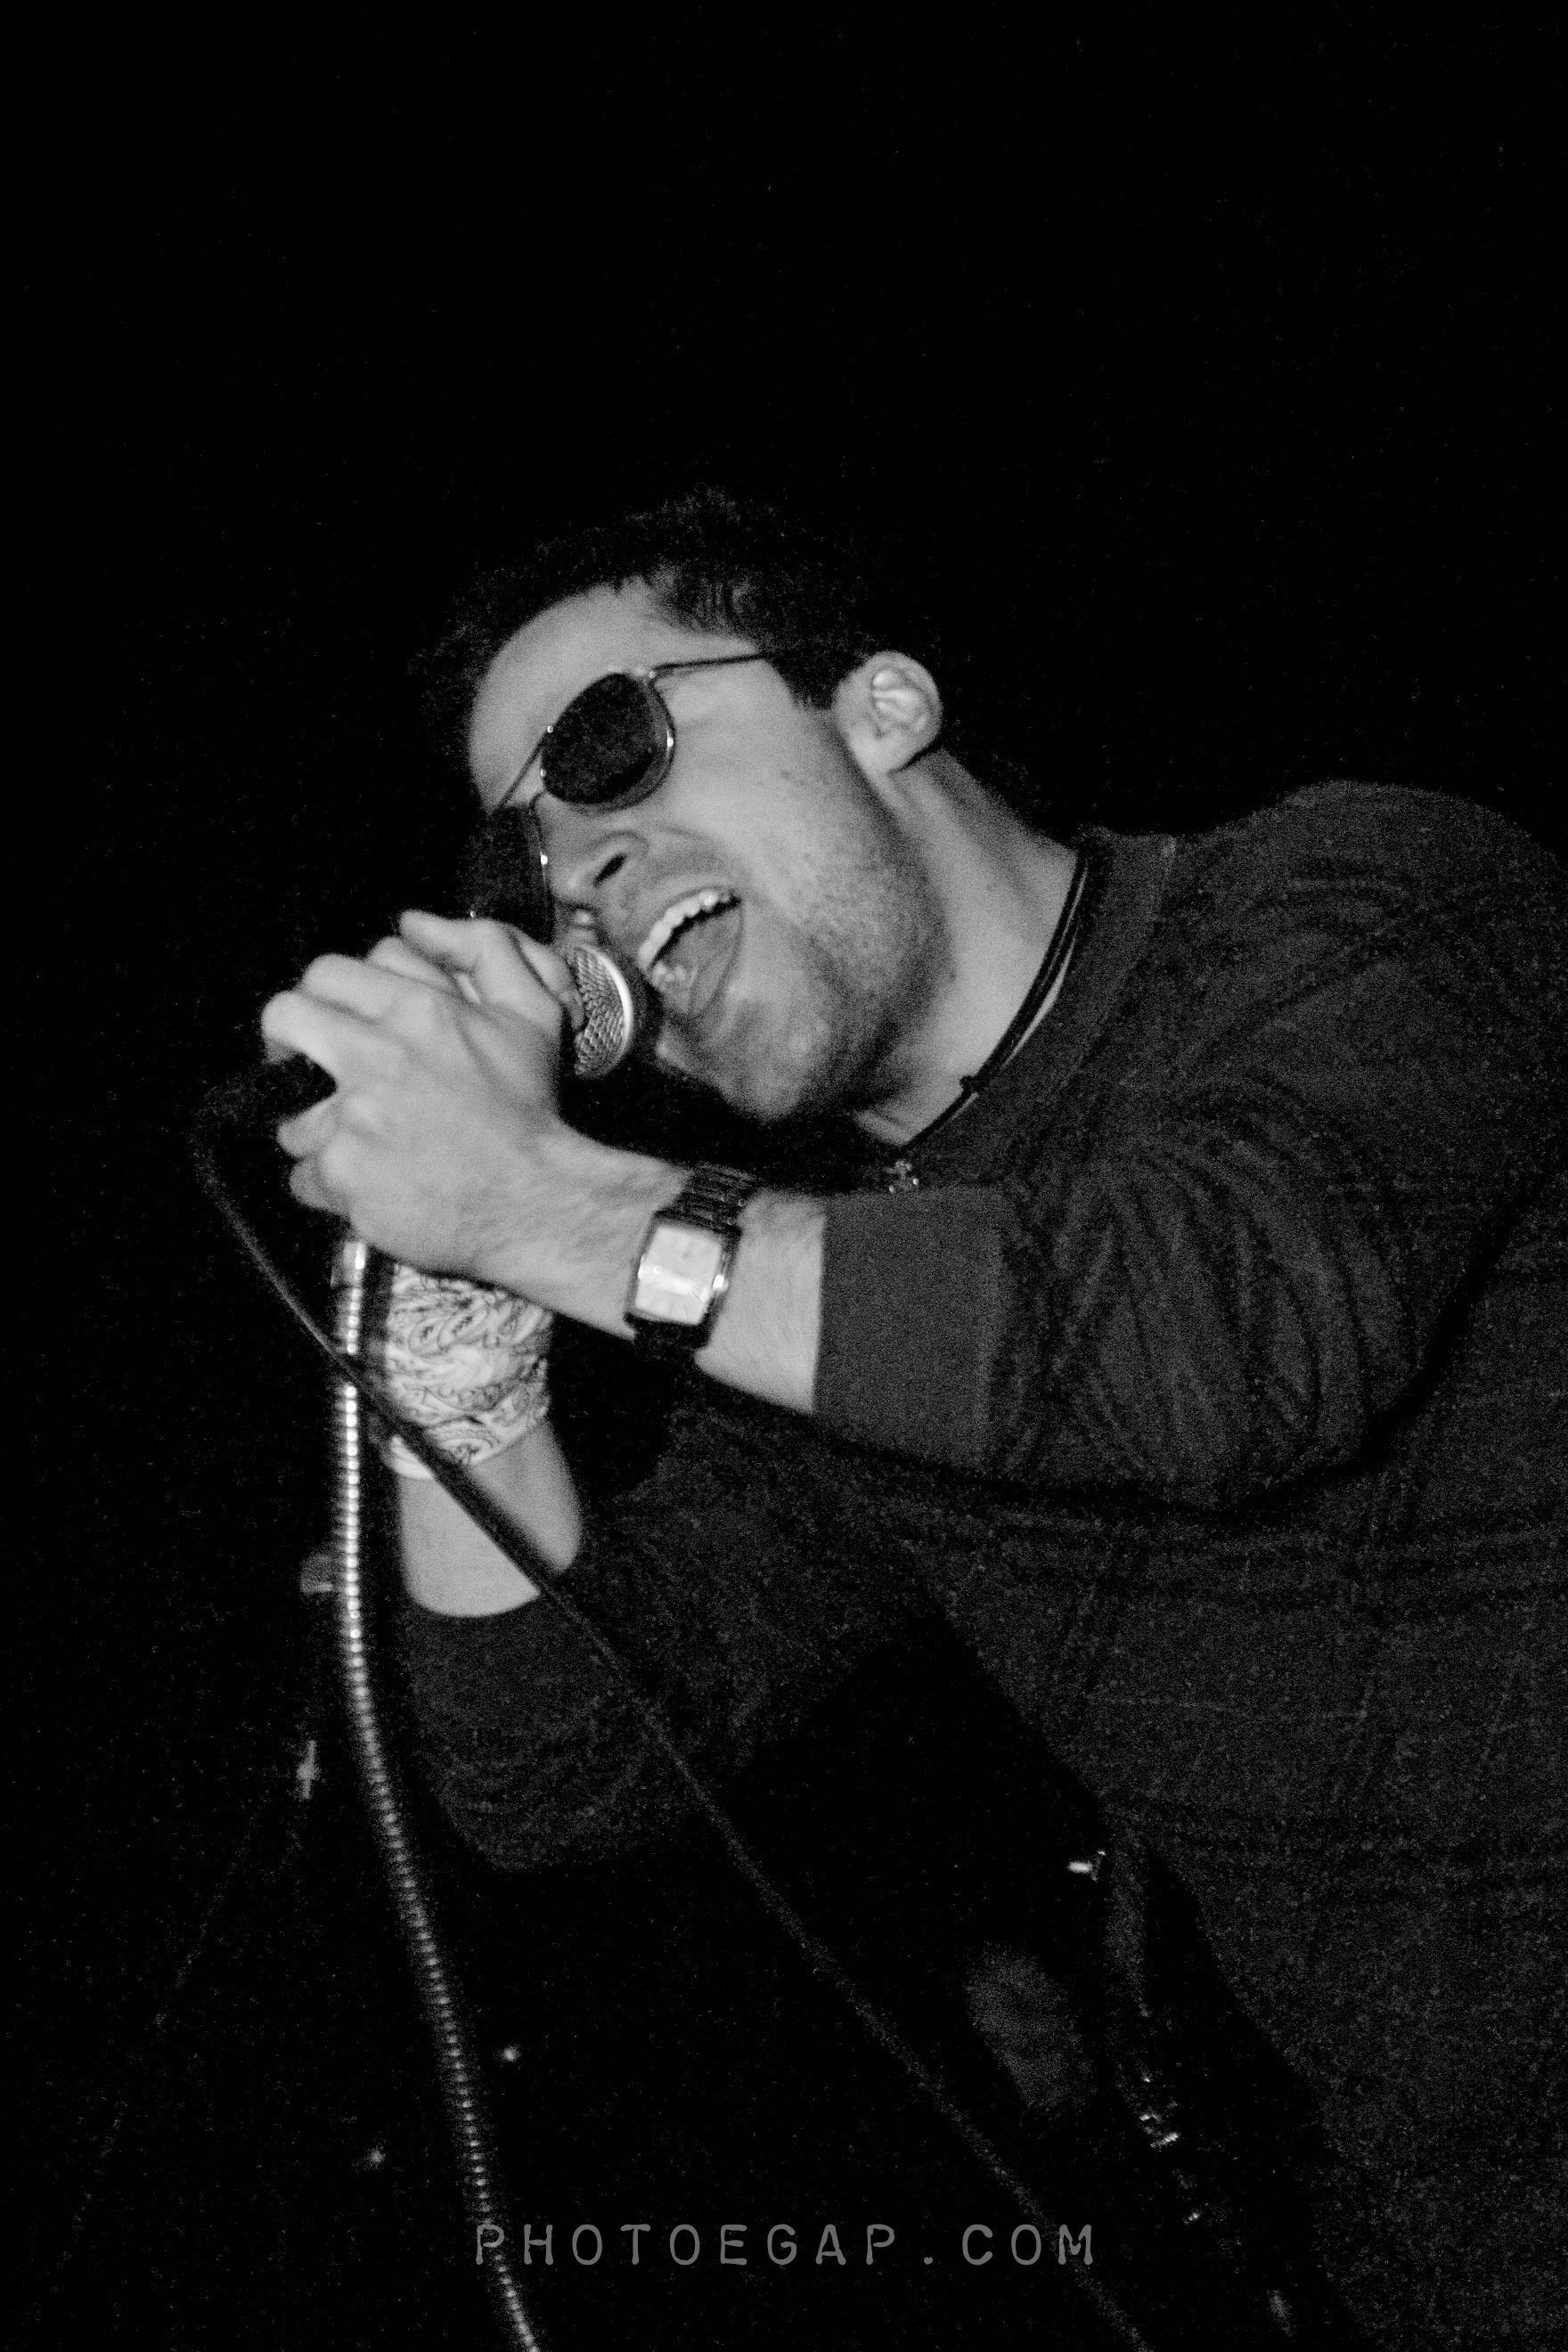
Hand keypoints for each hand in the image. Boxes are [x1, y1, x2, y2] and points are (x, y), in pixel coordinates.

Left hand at [261, 913, 582, 1274]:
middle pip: (284, 1019)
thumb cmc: (529, 1111)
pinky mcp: (343, 1176)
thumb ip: (485, 949)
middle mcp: (376, 1057)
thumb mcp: (531, 1013)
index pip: (327, 973)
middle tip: (309, 1067)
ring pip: (290, 1112)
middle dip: (288, 1042)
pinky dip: (330, 1185)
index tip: (331, 1020)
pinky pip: (304, 1176)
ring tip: (359, 1143)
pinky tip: (368, 1183)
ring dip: (318, 1128)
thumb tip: (418, 922)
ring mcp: (352, 1119)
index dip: (325, 995)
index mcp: (415, 1011)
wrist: (535, 1199)